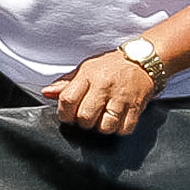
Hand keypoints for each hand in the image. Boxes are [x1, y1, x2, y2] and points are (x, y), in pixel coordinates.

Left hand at [42, 46, 158, 134]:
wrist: (142, 60)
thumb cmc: (111, 66)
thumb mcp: (86, 68)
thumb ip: (66, 83)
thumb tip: (46, 93)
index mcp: (88, 76)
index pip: (68, 100)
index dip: (64, 113)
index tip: (67, 115)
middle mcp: (104, 87)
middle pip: (85, 117)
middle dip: (82, 122)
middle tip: (86, 118)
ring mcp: (121, 98)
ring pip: (105, 126)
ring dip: (101, 128)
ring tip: (101, 119)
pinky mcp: (136, 107)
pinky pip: (124, 129)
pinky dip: (118, 129)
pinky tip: (116, 121)